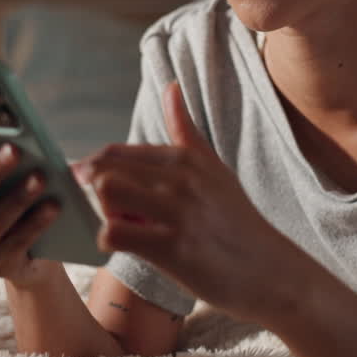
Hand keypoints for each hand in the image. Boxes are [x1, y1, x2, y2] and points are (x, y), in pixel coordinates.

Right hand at [0, 121, 64, 287]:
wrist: (34, 253)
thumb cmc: (17, 199)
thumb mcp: (6, 178)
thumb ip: (3, 156)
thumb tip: (18, 131)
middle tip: (14, 150)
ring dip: (17, 199)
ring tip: (41, 178)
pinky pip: (14, 244)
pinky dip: (35, 223)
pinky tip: (54, 206)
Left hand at [76, 82, 306, 322]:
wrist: (267, 269)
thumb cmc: (236, 221)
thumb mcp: (214, 169)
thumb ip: (185, 130)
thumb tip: (170, 86)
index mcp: (187, 158)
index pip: (117, 152)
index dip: (95, 168)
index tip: (89, 183)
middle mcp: (182, 179)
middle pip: (106, 170)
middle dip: (98, 193)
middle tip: (115, 211)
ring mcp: (178, 212)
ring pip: (107, 194)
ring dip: (104, 213)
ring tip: (124, 225)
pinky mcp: (172, 248)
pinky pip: (115, 234)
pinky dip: (110, 242)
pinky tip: (127, 247)